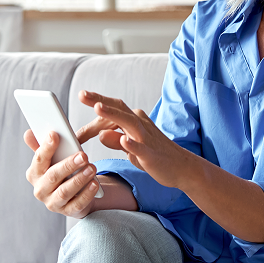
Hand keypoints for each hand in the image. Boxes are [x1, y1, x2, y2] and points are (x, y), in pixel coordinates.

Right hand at [23, 129, 99, 218]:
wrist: (72, 195)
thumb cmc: (61, 173)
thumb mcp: (52, 159)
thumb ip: (42, 146)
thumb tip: (28, 133)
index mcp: (34, 174)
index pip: (39, 159)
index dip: (46, 147)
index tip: (55, 134)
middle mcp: (40, 190)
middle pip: (53, 176)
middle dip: (68, 165)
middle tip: (83, 155)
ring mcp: (53, 203)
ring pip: (65, 192)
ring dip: (79, 179)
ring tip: (92, 168)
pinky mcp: (67, 211)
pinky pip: (77, 204)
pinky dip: (86, 194)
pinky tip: (94, 184)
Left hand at [77, 90, 196, 188]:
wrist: (182, 168)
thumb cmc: (155, 156)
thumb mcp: (130, 148)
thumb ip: (115, 140)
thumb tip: (100, 134)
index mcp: (134, 121)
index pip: (111, 111)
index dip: (94, 111)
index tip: (80, 100)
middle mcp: (140, 124)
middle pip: (118, 109)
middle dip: (100, 100)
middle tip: (82, 94)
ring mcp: (147, 138)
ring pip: (128, 122)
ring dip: (113, 114)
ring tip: (98, 108)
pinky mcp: (152, 154)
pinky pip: (141, 147)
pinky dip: (132, 143)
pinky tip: (123, 140)